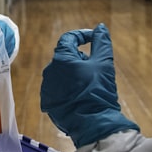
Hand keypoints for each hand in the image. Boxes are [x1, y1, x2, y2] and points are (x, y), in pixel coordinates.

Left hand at [40, 23, 138, 146]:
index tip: (94, 39)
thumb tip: (100, 27)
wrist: (93, 123)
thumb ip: (101, 42)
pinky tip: (82, 95)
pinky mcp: (48, 102)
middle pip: (65, 56)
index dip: (83, 36)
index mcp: (61, 59)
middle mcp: (49, 71)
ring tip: (90, 84)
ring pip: (61, 73)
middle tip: (96, 68)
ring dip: (74, 73)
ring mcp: (47, 88)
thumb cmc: (98, 91)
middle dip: (81, 58)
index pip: (69, 38)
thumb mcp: (104, 63)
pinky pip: (58, 88)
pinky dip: (69, 88)